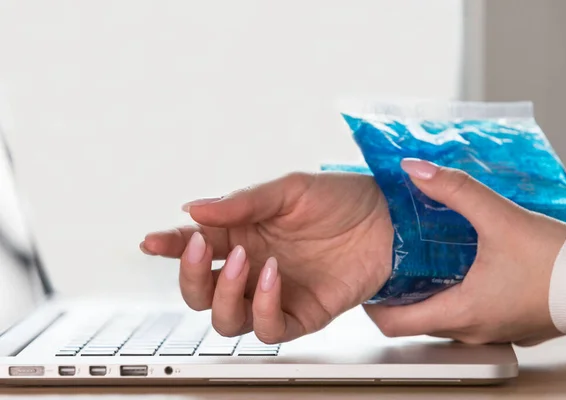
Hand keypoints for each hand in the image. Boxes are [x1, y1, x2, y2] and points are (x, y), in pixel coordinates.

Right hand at [141, 172, 392, 342]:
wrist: (387, 218)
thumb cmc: (339, 199)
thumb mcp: (289, 190)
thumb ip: (242, 202)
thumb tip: (194, 210)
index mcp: (242, 234)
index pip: (195, 247)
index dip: (170, 246)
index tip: (153, 241)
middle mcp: (252, 267)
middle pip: (200, 294)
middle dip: (192, 276)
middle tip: (203, 248)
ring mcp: (275, 293)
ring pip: (226, 319)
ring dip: (226, 294)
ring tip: (246, 261)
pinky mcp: (302, 313)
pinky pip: (268, 328)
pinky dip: (261, 308)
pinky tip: (272, 278)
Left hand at [364, 159, 565, 345]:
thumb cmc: (557, 262)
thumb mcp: (500, 217)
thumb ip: (454, 190)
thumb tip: (414, 170)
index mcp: (460, 312)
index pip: (394, 324)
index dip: (372, 305)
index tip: (366, 281)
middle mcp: (471, 329)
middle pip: (416, 319)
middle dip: (399, 293)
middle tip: (391, 263)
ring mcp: (490, 330)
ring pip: (442, 317)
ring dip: (427, 292)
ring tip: (420, 260)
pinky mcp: (506, 323)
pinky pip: (468, 314)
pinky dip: (454, 294)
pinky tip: (459, 267)